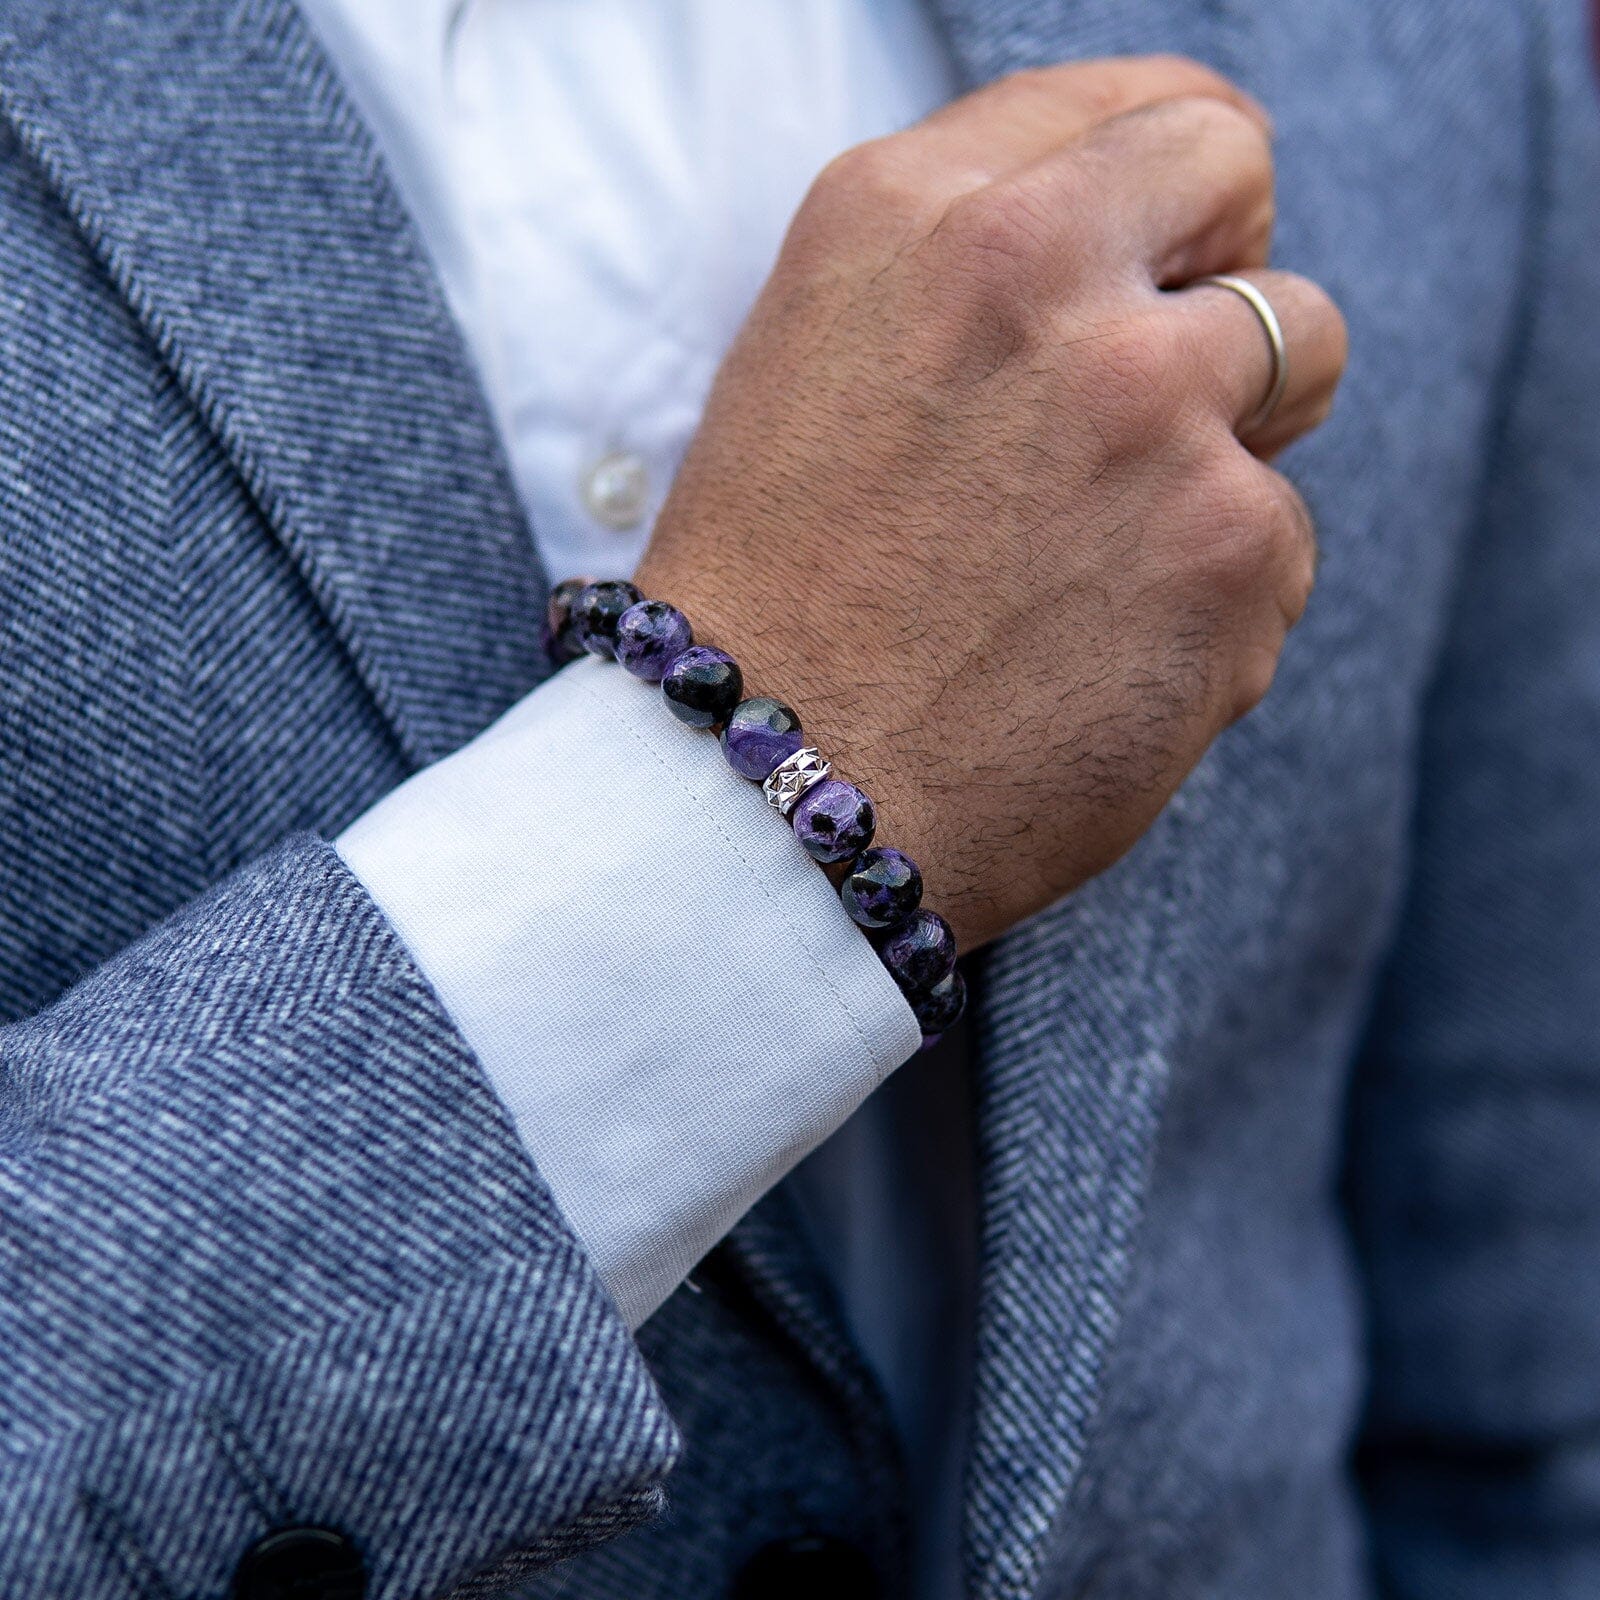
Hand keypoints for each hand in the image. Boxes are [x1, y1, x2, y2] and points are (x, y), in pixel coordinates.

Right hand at [635, 56, 1346, 950]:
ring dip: (1233, 434)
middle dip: (1225, 267)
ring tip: (1110, 550)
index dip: (1172, 188)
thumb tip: (1134, 251)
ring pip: (1306, 348)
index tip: (1172, 249)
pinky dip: (1216, 601)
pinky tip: (1098, 661)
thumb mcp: (817, 364)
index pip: (1143, 105)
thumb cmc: (775, 602)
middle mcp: (1034, 274)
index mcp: (911, 214)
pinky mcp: (1231, 546)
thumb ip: (970, 270)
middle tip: (1167, 381)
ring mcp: (1146, 405)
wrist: (761, 796)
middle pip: (1240, 176)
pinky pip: (1282, 539)